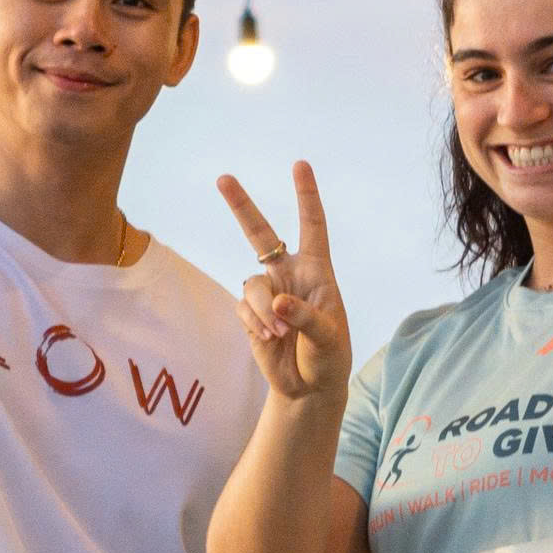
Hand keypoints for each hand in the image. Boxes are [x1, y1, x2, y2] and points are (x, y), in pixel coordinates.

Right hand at [218, 163, 351, 403]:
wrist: (308, 387)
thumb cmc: (329, 357)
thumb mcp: (329, 338)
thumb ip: (307, 316)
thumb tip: (278, 301)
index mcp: (317, 271)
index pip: (312, 226)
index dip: (306, 195)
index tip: (300, 165)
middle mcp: (289, 274)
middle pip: (260, 234)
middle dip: (241, 206)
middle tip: (223, 178)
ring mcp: (267, 293)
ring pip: (252, 284)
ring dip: (264, 309)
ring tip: (280, 333)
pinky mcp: (251, 314)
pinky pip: (244, 307)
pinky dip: (256, 323)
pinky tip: (270, 339)